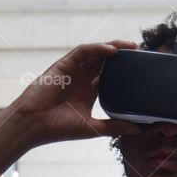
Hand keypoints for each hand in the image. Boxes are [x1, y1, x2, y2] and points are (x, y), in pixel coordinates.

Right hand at [14, 41, 142, 145]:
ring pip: (97, 53)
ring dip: (114, 47)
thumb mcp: (92, 128)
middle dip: (124, 55)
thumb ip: (113, 126)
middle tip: (141, 53)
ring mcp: (74, 70)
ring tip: (131, 47)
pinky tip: (112, 51)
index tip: (142, 70)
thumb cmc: (59, 128)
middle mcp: (83, 79)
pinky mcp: (64, 64)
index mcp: (89, 92)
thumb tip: (137, 129)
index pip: (111, 76)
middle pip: (106, 62)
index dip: (125, 71)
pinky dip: (98, 48)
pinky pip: (83, 51)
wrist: (34, 124)